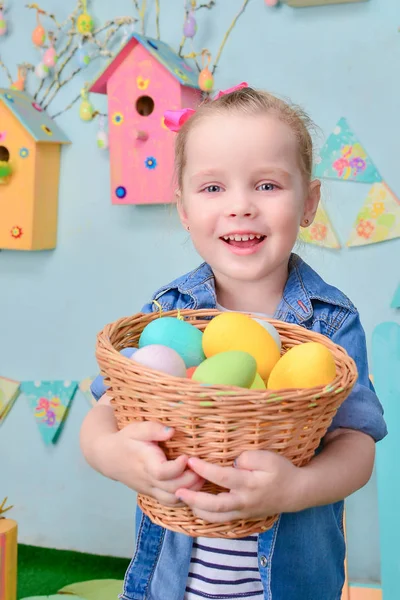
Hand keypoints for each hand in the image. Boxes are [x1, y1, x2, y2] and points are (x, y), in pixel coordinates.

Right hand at [98, 421, 203, 506]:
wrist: (109, 457)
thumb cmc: (126, 440)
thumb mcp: (137, 429)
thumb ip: (154, 429)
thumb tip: (172, 431)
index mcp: (145, 464)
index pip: (163, 473)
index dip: (178, 468)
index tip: (187, 456)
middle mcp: (148, 481)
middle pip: (172, 490)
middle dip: (191, 481)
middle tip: (201, 467)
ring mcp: (151, 490)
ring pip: (172, 500)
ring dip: (190, 492)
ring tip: (201, 476)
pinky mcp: (153, 494)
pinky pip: (170, 502)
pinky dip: (184, 498)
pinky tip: (194, 487)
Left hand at [176, 450, 304, 522]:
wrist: (296, 492)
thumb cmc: (281, 471)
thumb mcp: (269, 458)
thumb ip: (249, 458)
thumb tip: (233, 462)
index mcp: (249, 484)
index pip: (222, 477)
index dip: (204, 469)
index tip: (190, 460)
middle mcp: (243, 501)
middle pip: (214, 505)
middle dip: (193, 498)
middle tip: (177, 490)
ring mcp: (242, 512)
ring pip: (215, 517)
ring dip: (197, 509)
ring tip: (182, 498)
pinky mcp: (242, 516)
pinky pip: (220, 519)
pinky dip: (206, 514)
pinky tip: (196, 506)